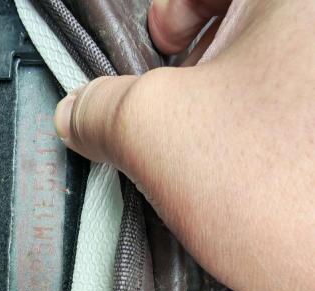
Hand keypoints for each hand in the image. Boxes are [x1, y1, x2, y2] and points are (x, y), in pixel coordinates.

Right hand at [54, 0, 314, 290]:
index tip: (162, 59)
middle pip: (245, 33)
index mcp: (295, 0)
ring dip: (231, 121)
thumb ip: (101, 110)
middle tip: (183, 125)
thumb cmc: (282, 190)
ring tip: (220, 168)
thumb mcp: (156, 134)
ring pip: (270, 84)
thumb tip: (77, 111)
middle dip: (201, 79)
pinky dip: (264, 146)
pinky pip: (293, 123)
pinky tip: (254, 184)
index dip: (171, 15)